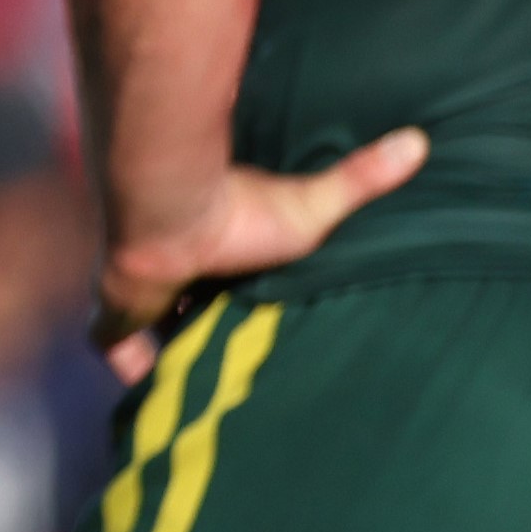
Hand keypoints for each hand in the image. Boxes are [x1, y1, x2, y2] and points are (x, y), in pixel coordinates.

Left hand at [96, 128, 424, 379]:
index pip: (223, 282)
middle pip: (187, 309)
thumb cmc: (239, 209)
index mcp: (215, 252)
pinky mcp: (117, 310)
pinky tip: (154, 390)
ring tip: (202, 392)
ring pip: (151, 329)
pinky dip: (130, 367)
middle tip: (234, 372)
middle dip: (204, 331)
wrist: (170, 205)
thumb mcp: (313, 207)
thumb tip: (419, 139)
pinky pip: (112, 345)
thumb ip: (361, 178)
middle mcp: (176, 271)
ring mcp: (141, 290)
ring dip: (171, 352)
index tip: (255, 322)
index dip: (235, 302)